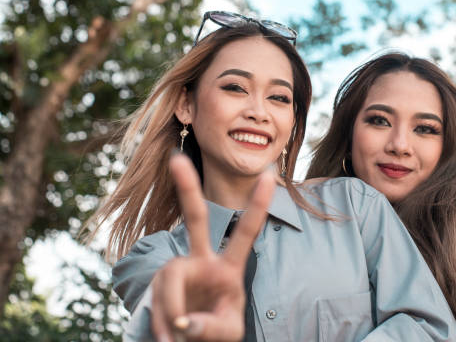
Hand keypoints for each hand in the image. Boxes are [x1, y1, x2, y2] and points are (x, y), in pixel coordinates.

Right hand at [151, 153, 273, 341]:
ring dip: (171, 310)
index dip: (258, 205)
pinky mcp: (159, 283)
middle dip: (187, 189)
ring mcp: (179, 270)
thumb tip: (185, 324)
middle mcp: (202, 261)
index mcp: (229, 268)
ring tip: (175, 339)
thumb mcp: (228, 332)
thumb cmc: (215, 329)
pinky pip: (158, 299)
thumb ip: (212, 328)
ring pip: (170, 277)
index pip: (246, 233)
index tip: (270, 174)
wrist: (188, 340)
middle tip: (177, 159)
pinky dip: (161, 324)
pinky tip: (167, 339)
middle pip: (196, 221)